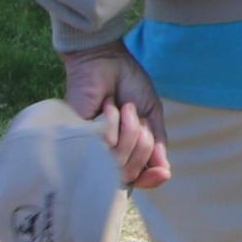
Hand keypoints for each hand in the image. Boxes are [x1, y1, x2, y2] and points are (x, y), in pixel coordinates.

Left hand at [62, 47, 170, 189]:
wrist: (106, 61)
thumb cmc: (128, 84)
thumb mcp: (151, 115)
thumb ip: (157, 145)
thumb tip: (165, 174)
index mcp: (124, 151)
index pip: (136, 180)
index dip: (150, 179)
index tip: (160, 173)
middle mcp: (105, 154)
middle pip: (130, 173)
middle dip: (142, 144)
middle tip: (135, 115)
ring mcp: (90, 148)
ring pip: (118, 161)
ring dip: (129, 129)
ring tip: (121, 107)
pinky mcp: (76, 138)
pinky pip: (105, 145)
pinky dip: (114, 121)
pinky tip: (107, 106)